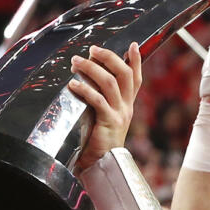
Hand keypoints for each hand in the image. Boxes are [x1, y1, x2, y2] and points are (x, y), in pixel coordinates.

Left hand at [68, 43, 141, 171]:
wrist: (101, 165)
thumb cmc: (97, 142)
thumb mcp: (104, 119)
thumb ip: (101, 102)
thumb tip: (86, 82)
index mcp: (127, 105)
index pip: (136, 78)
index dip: (136, 61)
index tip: (132, 44)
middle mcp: (126, 107)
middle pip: (124, 74)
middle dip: (108, 57)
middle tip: (91, 49)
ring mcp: (119, 114)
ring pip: (110, 82)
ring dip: (91, 69)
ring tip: (76, 62)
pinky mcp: (109, 122)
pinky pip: (98, 100)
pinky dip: (85, 89)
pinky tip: (73, 84)